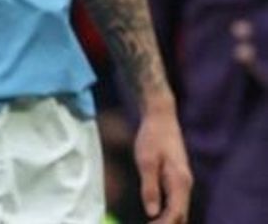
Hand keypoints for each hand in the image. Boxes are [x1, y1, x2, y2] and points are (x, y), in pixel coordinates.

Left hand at [132, 106, 191, 222]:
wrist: (161, 117)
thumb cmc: (152, 138)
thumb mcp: (146, 162)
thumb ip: (150, 188)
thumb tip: (152, 213)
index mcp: (179, 182)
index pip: (175, 213)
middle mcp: (185, 184)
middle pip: (181, 215)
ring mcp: (183, 181)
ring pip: (180, 209)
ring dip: (169, 220)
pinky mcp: (178, 178)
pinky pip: (176, 201)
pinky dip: (169, 212)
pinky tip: (157, 215)